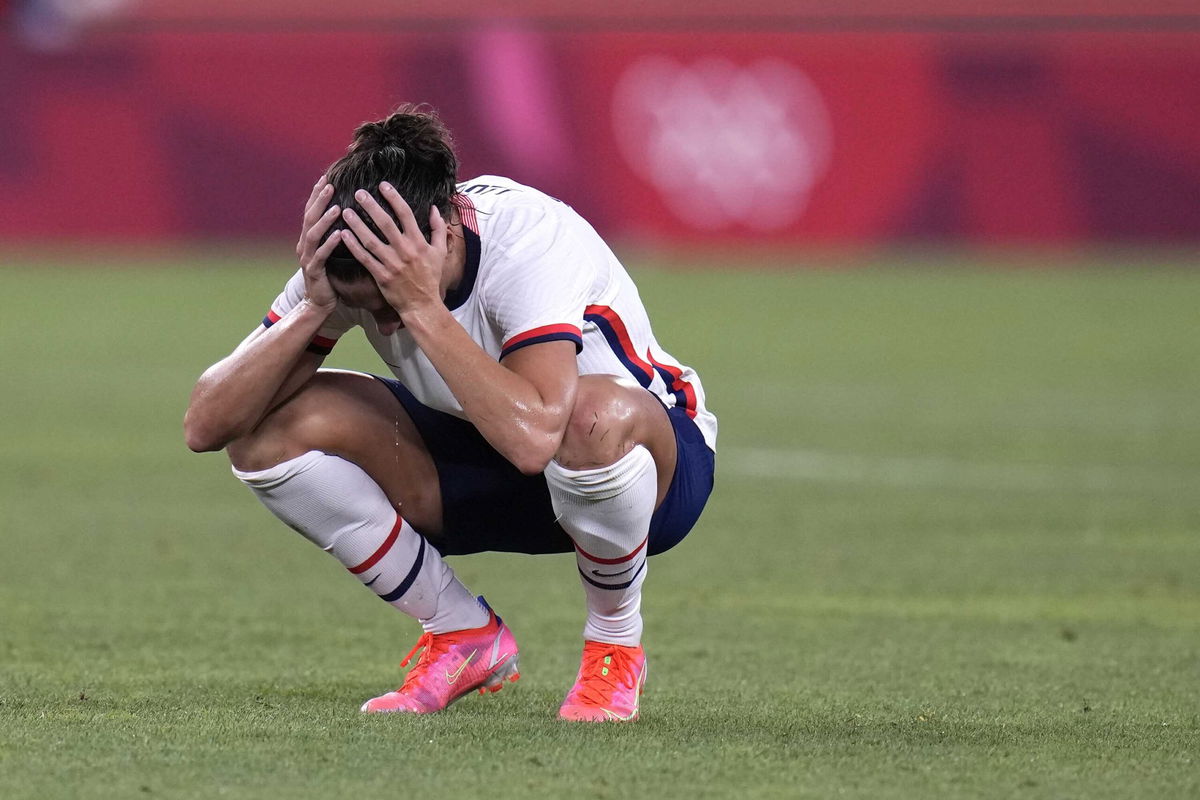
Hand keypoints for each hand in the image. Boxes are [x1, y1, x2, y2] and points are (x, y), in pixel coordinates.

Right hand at [295, 175, 343, 311]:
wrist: (319, 303)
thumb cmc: (329, 276)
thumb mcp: (330, 252)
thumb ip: (333, 235)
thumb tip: (346, 215)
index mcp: (309, 239)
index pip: (311, 212)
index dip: (317, 195)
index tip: (326, 178)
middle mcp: (305, 245)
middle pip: (310, 217)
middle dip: (319, 200)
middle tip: (329, 184)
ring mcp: (307, 258)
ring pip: (313, 234)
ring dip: (325, 220)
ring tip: (337, 207)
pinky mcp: (314, 271)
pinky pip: (322, 255)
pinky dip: (330, 244)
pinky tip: (340, 235)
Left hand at [338, 182, 448, 317]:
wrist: (422, 305)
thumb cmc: (430, 277)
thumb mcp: (440, 252)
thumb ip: (438, 229)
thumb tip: (434, 208)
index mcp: (419, 242)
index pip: (406, 214)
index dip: (394, 198)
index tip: (382, 185)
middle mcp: (405, 251)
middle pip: (385, 223)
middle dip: (371, 206)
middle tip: (359, 193)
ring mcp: (392, 263)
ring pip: (371, 239)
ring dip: (356, 224)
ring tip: (345, 210)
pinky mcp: (381, 275)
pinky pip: (364, 258)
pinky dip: (353, 246)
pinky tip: (343, 234)